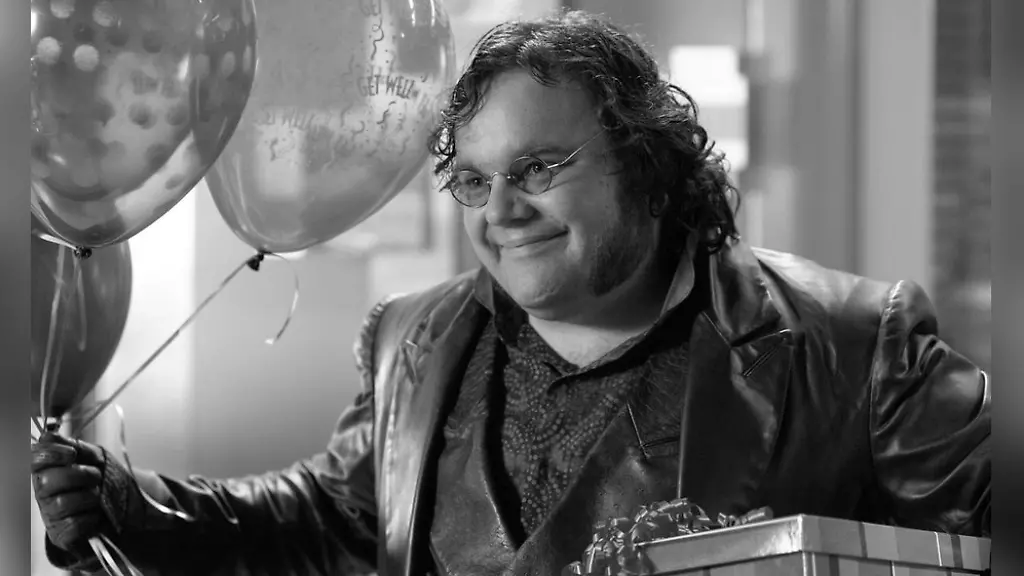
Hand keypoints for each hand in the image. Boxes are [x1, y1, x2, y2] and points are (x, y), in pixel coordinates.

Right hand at [31, 432, 111, 555]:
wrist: (121, 509)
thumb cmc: (100, 482)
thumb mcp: (92, 458)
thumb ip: (73, 445)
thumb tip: (48, 434)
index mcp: (46, 472)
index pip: (32, 460)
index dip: (48, 455)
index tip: (71, 454)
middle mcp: (42, 494)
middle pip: (46, 482)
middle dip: (80, 475)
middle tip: (96, 476)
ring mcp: (50, 516)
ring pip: (62, 503)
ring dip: (89, 497)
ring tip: (97, 496)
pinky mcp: (61, 535)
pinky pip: (74, 524)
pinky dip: (92, 517)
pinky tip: (96, 514)